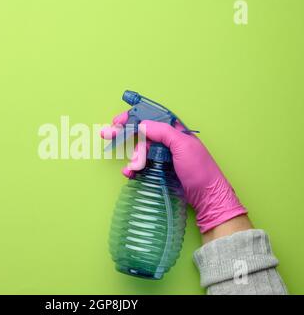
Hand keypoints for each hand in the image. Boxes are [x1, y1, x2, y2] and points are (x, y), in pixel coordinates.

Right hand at [101, 112, 247, 232]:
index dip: (133, 117)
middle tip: (107, 134)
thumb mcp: (183, 145)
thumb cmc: (199, 169)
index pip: (150, 118)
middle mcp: (167, 142)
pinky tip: (130, 174)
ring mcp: (162, 158)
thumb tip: (142, 125)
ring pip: (139, 152)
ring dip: (132, 158)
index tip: (117, 120)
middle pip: (141, 134)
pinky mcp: (159, 172)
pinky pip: (141, 167)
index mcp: (175, 131)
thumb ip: (162, 132)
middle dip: (124, 135)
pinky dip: (133, 169)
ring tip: (132, 167)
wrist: (206, 198)